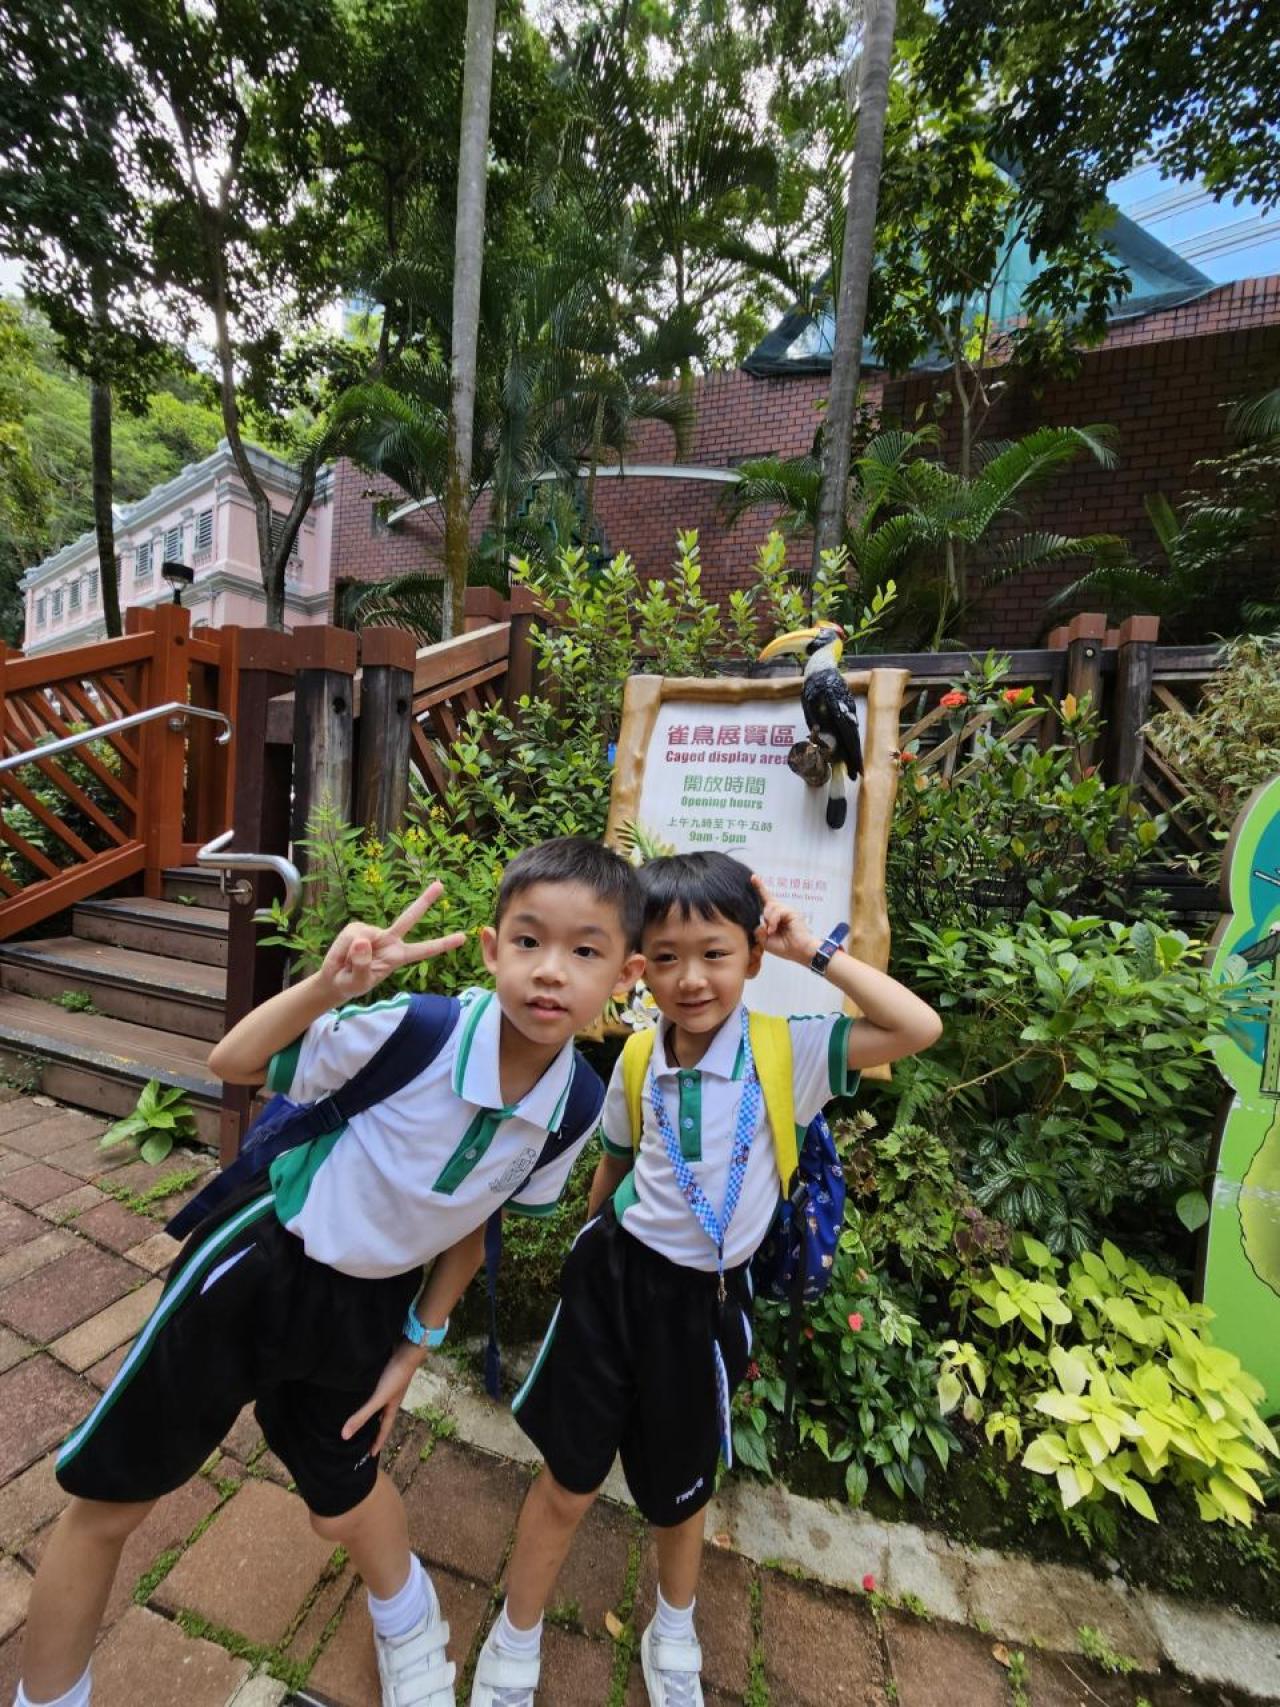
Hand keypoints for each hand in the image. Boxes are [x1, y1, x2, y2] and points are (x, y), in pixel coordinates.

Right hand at [318, 881, 467, 1001]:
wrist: (334, 980)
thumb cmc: (351, 984)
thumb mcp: (357, 983)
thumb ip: (361, 965)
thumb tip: (363, 940)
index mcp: (398, 957)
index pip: (423, 950)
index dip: (442, 944)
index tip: (463, 937)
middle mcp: (389, 940)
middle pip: (408, 918)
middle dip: (424, 901)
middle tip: (441, 884)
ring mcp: (373, 932)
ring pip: (362, 936)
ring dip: (349, 954)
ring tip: (345, 965)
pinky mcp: (357, 927)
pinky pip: (349, 936)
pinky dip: (341, 949)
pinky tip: (340, 957)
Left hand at [342, 1340, 423, 1454]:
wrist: (407, 1350)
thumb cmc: (395, 1377)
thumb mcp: (378, 1399)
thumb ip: (362, 1416)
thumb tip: (344, 1436)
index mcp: (391, 1407)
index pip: (383, 1429)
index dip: (377, 1442)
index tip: (371, 1454)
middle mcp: (390, 1399)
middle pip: (382, 1418)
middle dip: (374, 1429)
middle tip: (364, 1438)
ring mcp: (388, 1387)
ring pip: (378, 1404)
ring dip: (372, 1411)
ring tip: (361, 1414)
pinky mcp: (384, 1375)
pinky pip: (374, 1390)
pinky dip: (368, 1395)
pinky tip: (361, 1390)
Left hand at [752, 874, 820, 965]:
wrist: (800, 952)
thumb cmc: (785, 948)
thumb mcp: (766, 941)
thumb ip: (759, 932)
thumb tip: (758, 923)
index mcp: (775, 917)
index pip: (765, 901)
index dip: (760, 888)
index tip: (753, 877)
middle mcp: (781, 911)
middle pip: (767, 902)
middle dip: (764, 908)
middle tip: (770, 930)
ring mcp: (787, 910)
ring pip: (770, 906)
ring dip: (768, 919)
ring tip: (772, 931)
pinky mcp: (792, 912)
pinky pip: (777, 911)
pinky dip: (773, 920)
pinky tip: (774, 929)